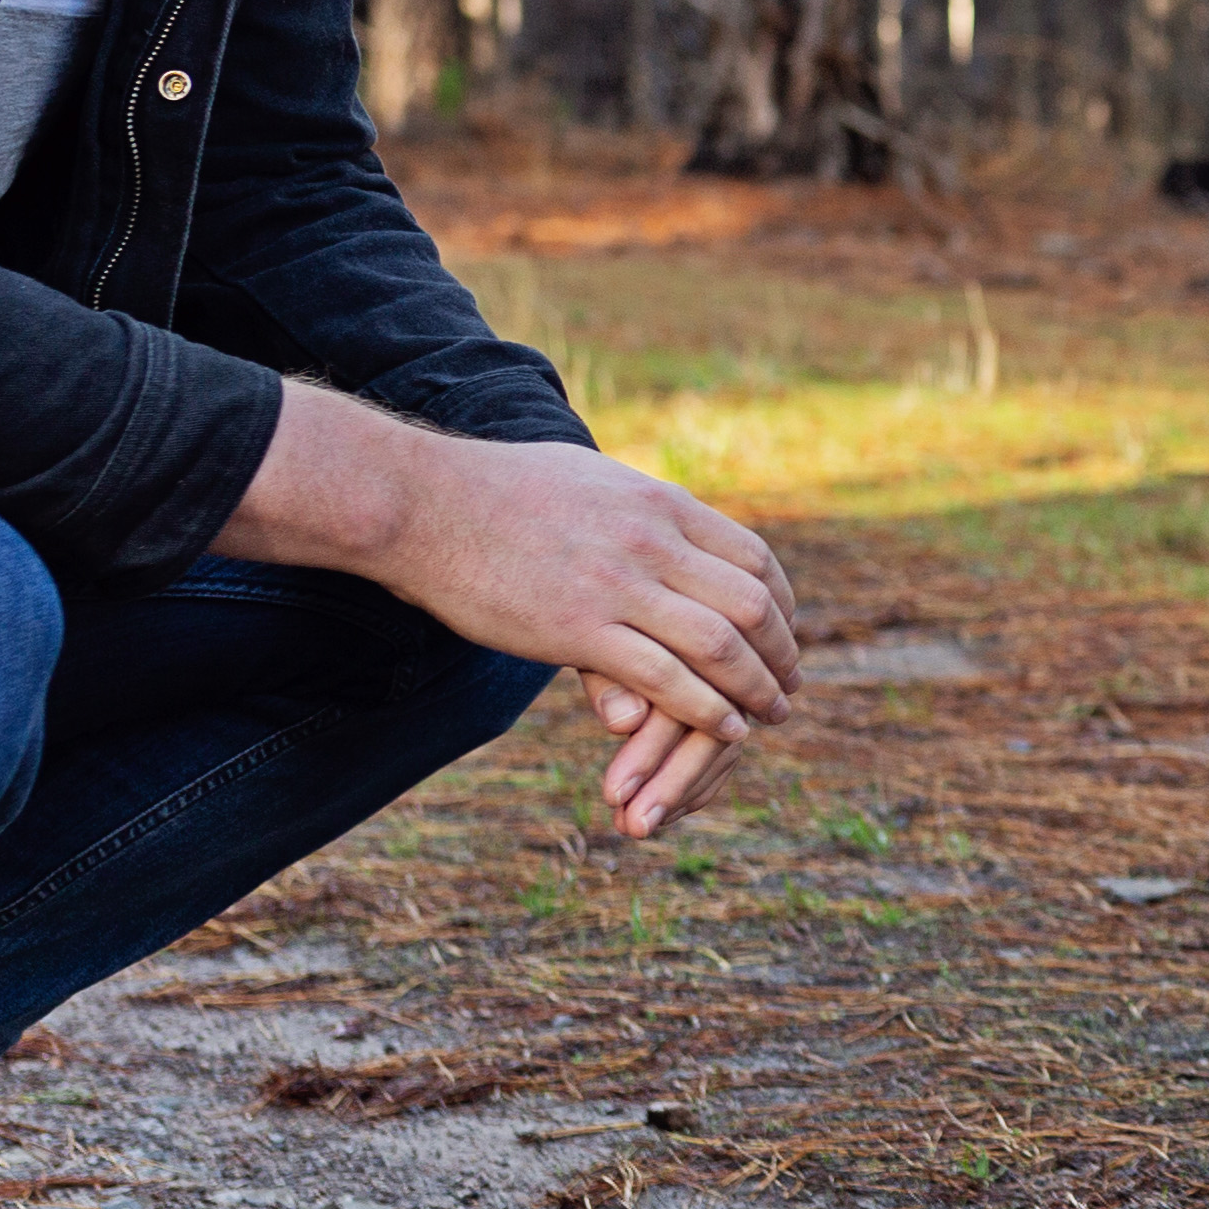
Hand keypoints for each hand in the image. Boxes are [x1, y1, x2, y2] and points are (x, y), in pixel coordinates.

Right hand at [222, 386, 802, 839]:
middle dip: (781, 651)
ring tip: (768, 715)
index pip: (752, 557)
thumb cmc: (495, 492)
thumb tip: (664, 515)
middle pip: (752, 603)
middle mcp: (652, 541)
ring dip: (756, 688)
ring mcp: (618, 586)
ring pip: (721, 645)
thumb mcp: (590, 479)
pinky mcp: (578, 630)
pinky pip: (667, 678)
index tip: (785, 634)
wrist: (420, 503)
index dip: (781, 603)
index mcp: (660, 505)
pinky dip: (707, 709)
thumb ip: (637, 507)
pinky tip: (724, 729)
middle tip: (788, 685)